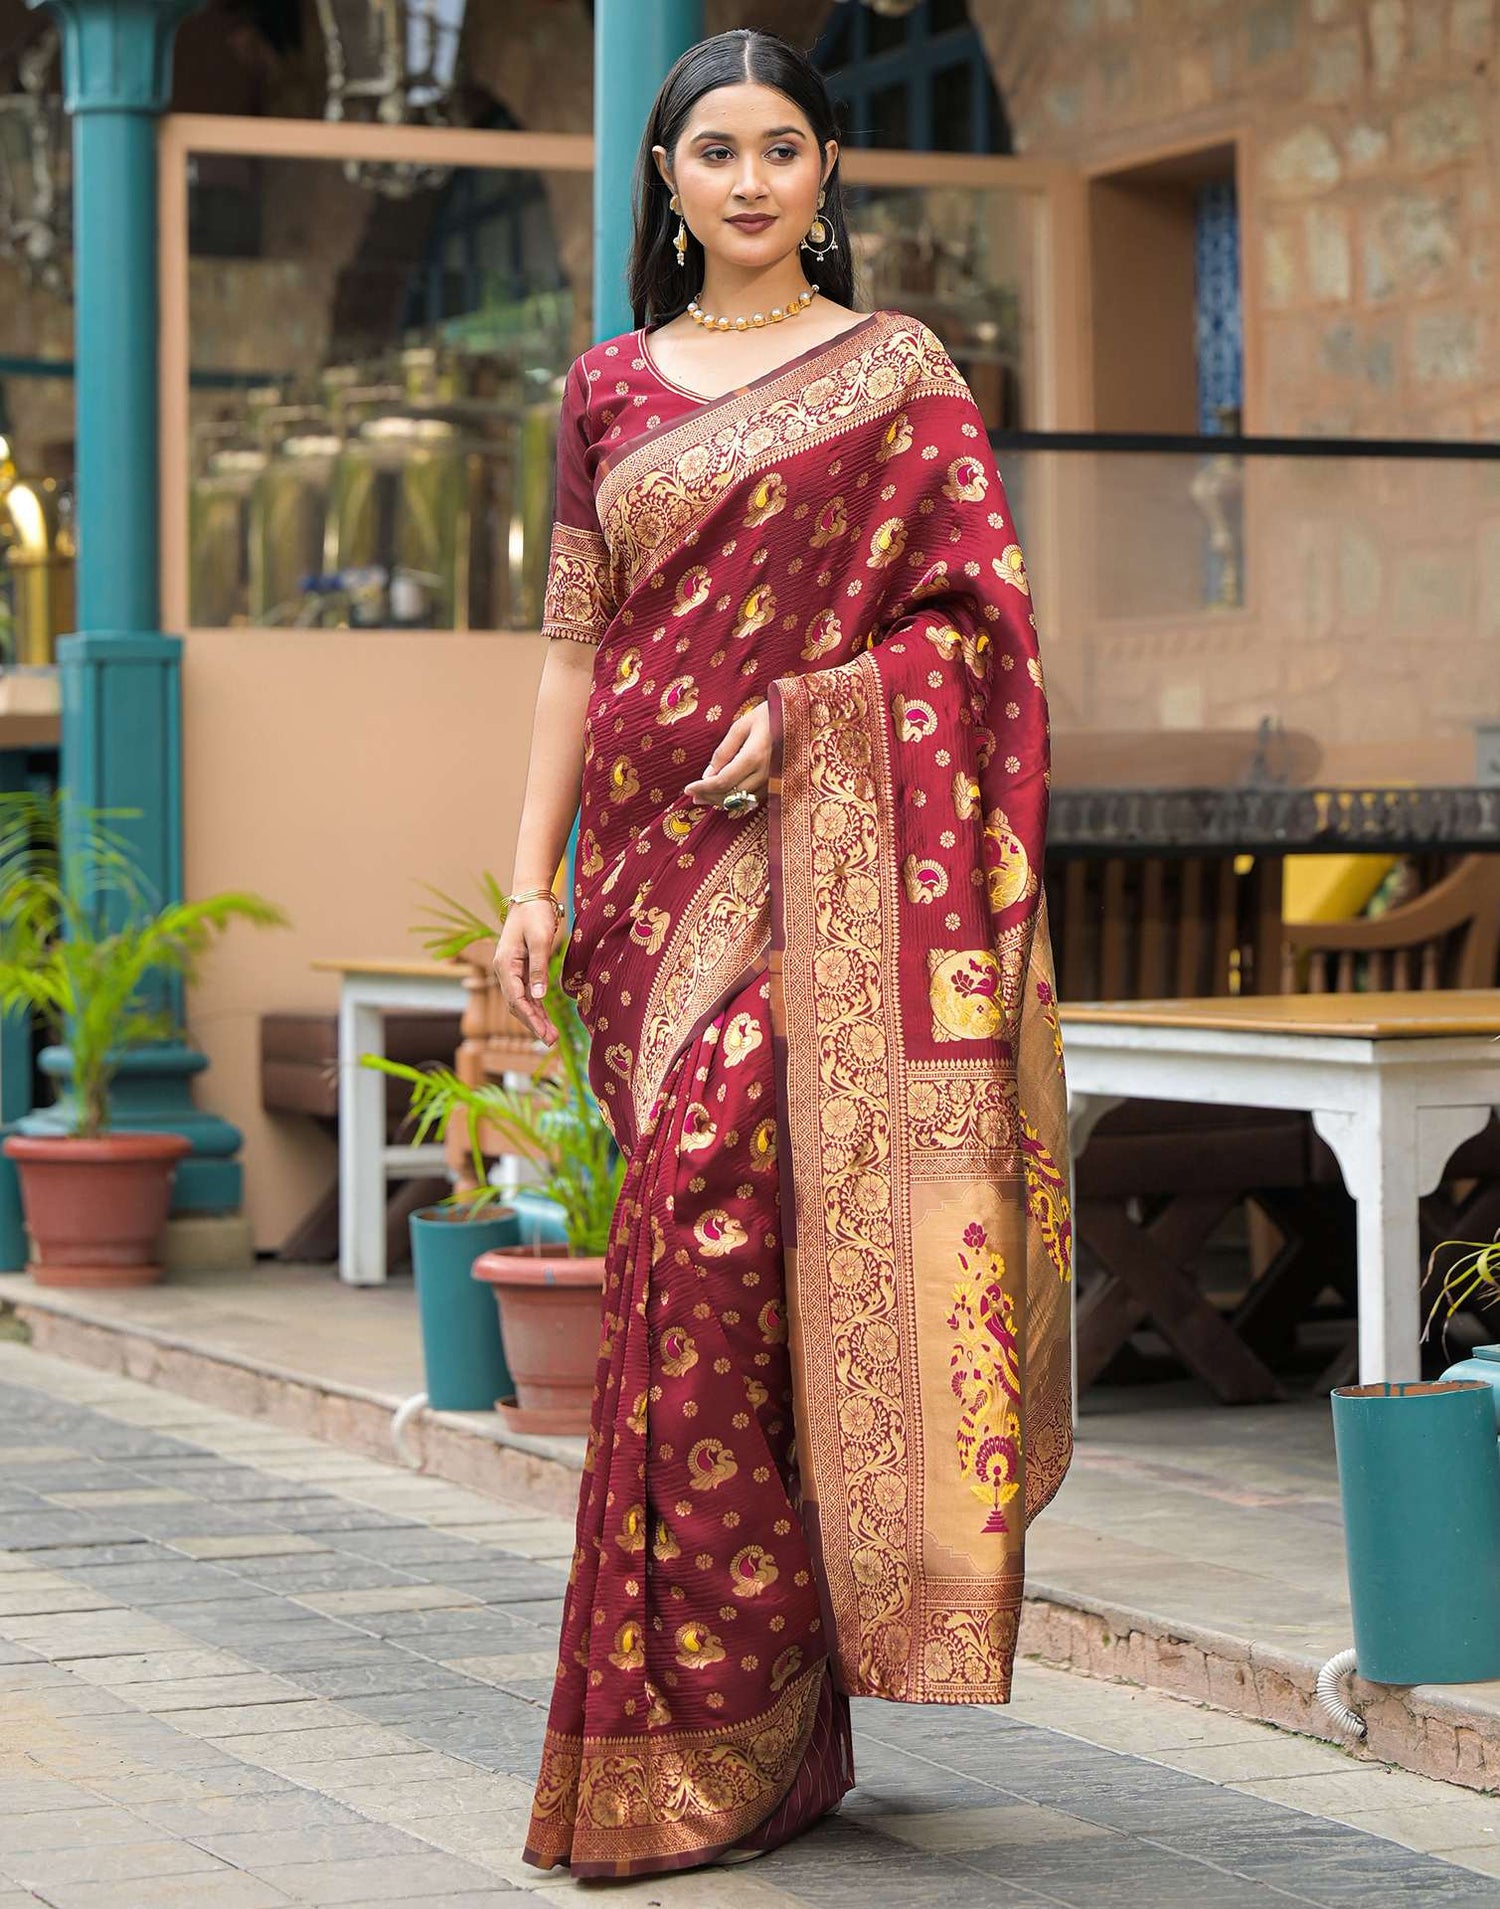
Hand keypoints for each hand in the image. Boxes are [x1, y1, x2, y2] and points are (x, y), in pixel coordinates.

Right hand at [493, 901, 559, 1045]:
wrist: (530, 897)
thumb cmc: (535, 915)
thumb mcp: (539, 940)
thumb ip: (538, 968)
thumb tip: (538, 997)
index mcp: (505, 965)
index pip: (516, 999)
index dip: (531, 1018)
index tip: (544, 1033)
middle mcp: (504, 971)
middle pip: (517, 1005)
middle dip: (533, 1024)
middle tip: (551, 1041)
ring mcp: (511, 971)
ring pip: (522, 1001)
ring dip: (536, 1019)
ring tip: (552, 1036)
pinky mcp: (520, 968)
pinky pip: (527, 993)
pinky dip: (536, 1007)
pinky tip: (546, 1019)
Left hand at [683, 702, 770, 808]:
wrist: (800, 717)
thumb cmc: (768, 716)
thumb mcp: (741, 726)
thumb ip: (723, 752)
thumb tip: (707, 775)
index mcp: (754, 756)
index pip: (723, 781)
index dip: (703, 788)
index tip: (688, 788)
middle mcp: (765, 773)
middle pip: (731, 796)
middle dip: (709, 797)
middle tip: (693, 795)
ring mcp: (774, 781)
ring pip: (742, 801)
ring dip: (721, 801)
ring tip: (704, 797)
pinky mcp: (778, 784)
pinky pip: (754, 800)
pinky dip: (737, 800)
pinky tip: (725, 795)